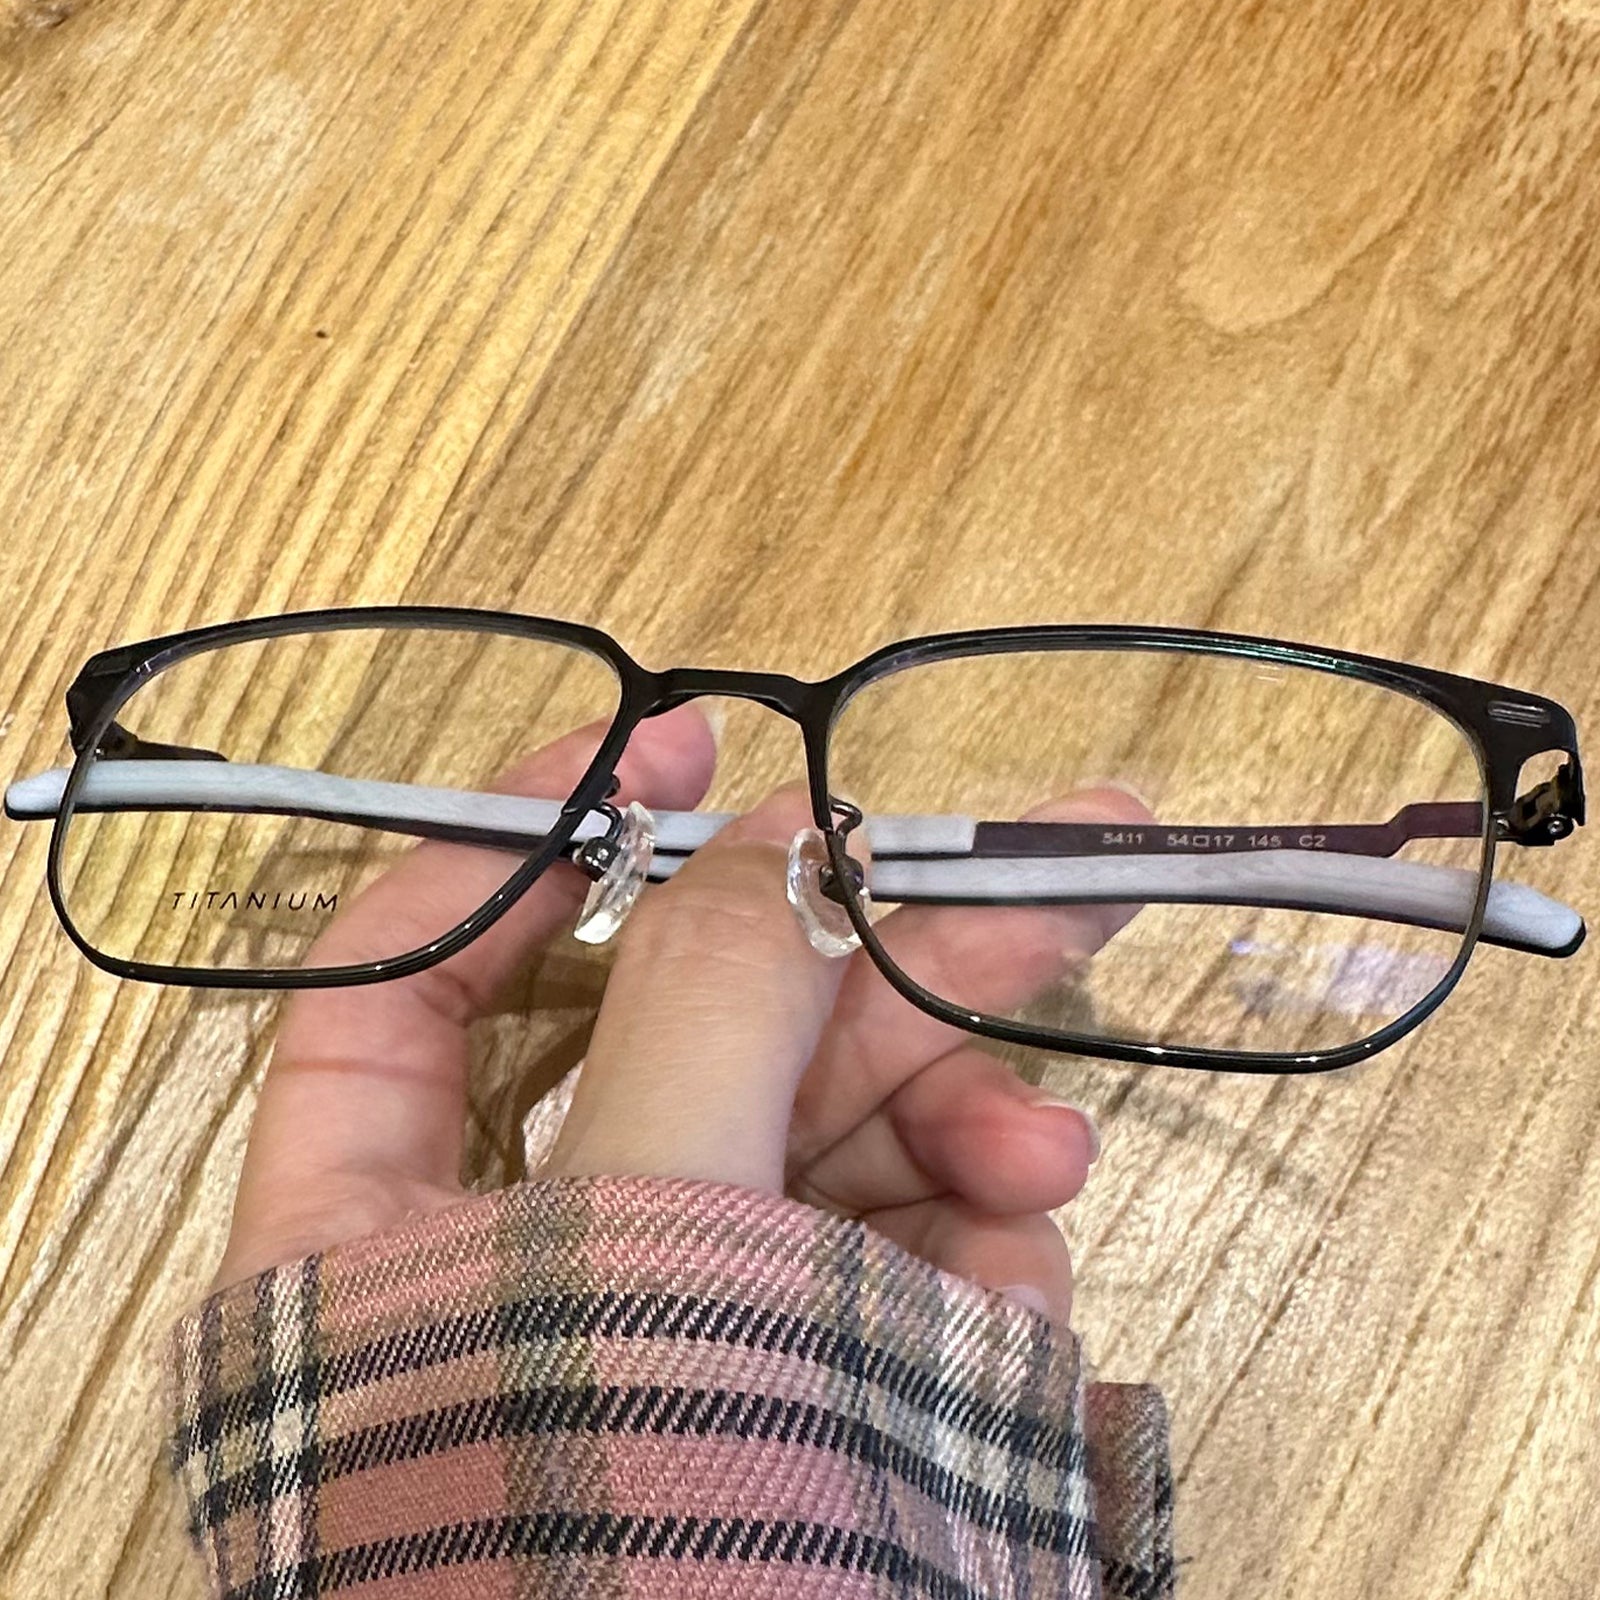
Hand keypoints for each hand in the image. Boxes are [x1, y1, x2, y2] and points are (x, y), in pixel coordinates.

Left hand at [215, 706, 1138, 1320]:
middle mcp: (518, 1266)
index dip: (540, 835)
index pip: (411, 977)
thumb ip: (700, 1012)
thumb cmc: (619, 1564)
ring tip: (1045, 1110)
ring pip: (814, 1139)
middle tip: (1043, 856)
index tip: (686, 737)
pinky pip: (886, 1262)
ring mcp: (673, 1327)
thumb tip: (769, 838)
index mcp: (372, 1234)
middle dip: (861, 950)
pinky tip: (1022, 1254)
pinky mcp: (801, 1391)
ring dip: (947, 1101)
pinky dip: (964, 1243)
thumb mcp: (648, 1245)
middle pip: (685, 1036)